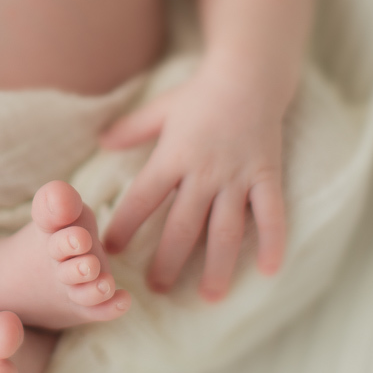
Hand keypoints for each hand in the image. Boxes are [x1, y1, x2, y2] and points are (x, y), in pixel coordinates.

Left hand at [101, 59, 287, 300]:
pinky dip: (272, 242)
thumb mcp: (160, 109)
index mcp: (173, 156)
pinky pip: (271, 214)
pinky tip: (267, 271)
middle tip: (157, 290)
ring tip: (208, 297)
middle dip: (168, 261)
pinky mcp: (267, 175)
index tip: (110, 251)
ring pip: (226, 230)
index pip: (142, 199)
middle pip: (182, 226)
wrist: (249, 74)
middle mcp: (204, 171)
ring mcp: (238, 176)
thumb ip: (131, 130)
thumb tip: (99, 143)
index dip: (125, 226)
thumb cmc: (200, 94)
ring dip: (217, 266)